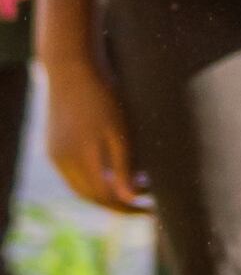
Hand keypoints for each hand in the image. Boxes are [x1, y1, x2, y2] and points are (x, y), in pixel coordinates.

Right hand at [42, 50, 143, 214]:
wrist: (73, 65)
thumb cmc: (103, 94)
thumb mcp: (120, 130)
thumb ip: (124, 166)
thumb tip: (130, 198)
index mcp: (77, 158)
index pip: (104, 197)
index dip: (128, 207)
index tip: (152, 209)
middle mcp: (60, 160)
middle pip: (90, 195)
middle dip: (118, 204)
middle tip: (147, 204)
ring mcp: (54, 152)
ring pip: (80, 185)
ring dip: (106, 191)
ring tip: (137, 187)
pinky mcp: (54, 143)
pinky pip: (74, 172)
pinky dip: (95, 178)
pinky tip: (117, 171)